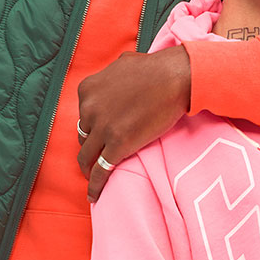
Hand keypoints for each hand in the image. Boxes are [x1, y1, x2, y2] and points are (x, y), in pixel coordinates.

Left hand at [75, 47, 190, 201]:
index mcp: (87, 90)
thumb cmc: (156, 68)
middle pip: (84, 135)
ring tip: (93, 174)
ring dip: (89, 165)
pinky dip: (95, 185)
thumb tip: (114, 78)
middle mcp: (89, 109)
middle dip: (92, 143)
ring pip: (87, 155)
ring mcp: (103, 128)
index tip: (99, 133)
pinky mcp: (118, 145)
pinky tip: (94, 195)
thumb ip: (111, 75)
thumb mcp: (122, 64)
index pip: (83, 115)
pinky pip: (101, 170)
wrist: (175, 78)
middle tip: (101, 151)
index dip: (92, 125)